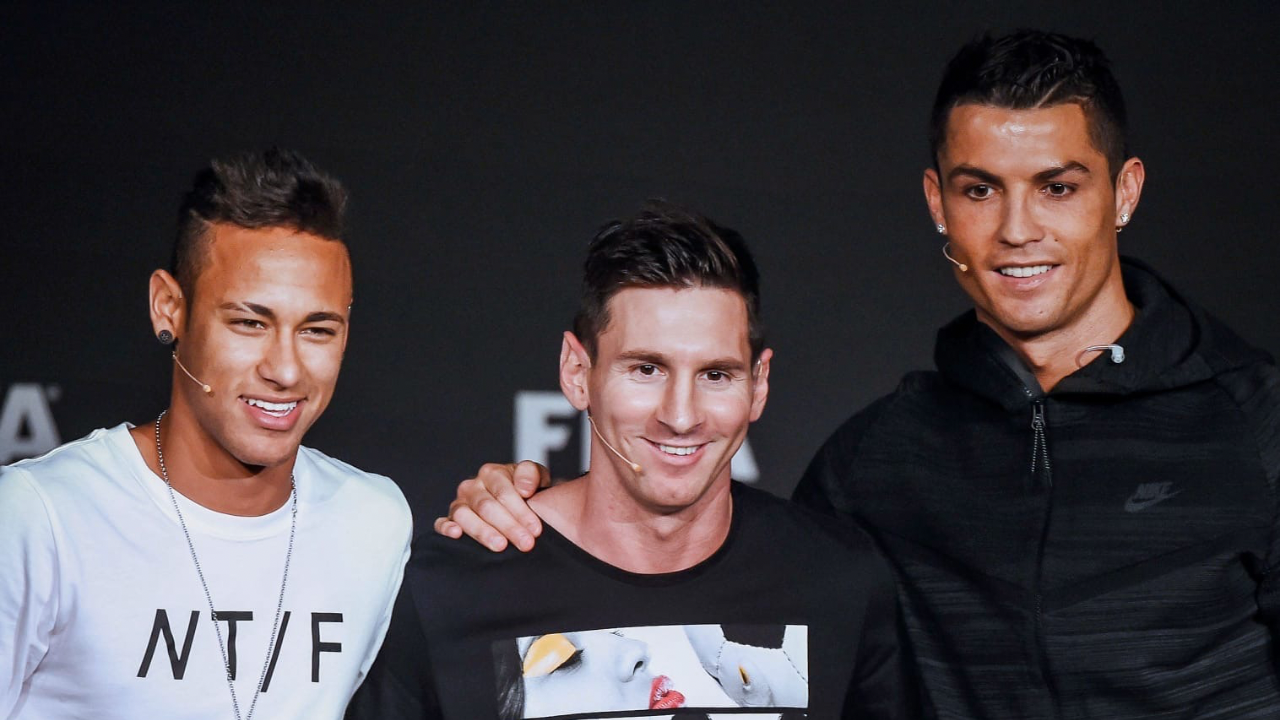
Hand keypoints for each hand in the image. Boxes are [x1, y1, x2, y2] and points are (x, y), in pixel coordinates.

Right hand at [433, 461, 549, 551]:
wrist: (523, 502)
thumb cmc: (528, 491)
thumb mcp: (537, 477)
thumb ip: (531, 475)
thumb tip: (523, 489)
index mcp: (492, 473)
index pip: (503, 492)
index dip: (521, 511)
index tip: (535, 529)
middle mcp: (472, 486)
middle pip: (486, 506)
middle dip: (508, 526)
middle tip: (526, 543)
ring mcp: (459, 503)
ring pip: (464, 515)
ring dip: (483, 532)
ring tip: (500, 546)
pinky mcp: (450, 519)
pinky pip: (441, 523)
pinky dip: (446, 528)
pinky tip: (457, 534)